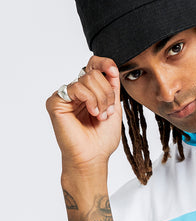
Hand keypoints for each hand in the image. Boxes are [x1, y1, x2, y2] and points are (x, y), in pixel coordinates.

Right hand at [45, 56, 122, 171]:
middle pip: (94, 73)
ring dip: (101, 99)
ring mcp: (65, 96)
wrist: (93, 157)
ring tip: (100, 116)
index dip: (104, 64)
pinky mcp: (56, 102)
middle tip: (106, 112)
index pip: (93, 66)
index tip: (113, 71)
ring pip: (87, 79)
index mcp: (89, 92)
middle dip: (107, 93)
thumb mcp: (114, 109)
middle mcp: (76, 92)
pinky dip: (90, 100)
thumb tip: (112, 68)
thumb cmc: (101, 140)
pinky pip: (76, 88)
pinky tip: (92, 113)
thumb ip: (112, 88)